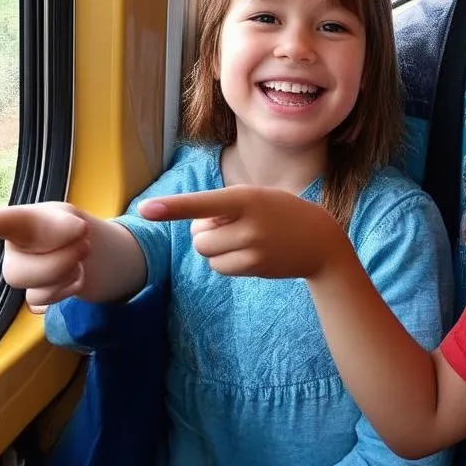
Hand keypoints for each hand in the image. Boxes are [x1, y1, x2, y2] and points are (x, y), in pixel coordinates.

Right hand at [0, 203, 89, 309]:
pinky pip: (49, 303)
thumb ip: (66, 223)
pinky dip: (71, 289)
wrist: (89, 253)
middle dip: (63, 259)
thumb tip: (74, 230)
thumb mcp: (69, 216)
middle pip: (23, 273)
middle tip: (83, 242)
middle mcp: (9, 252)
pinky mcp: (34, 299)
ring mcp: (20, 278)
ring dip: (71, 272)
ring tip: (78, 257)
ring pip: (41, 288)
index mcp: (13, 223)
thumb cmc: (67, 229)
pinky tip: (72, 278)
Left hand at [138, 186, 349, 278]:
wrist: (319, 240)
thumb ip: (226, 207)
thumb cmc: (280, 212)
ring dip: (214, 247)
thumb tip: (196, 228)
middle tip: (230, 224)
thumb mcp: (257, 197)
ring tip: (241, 237)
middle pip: (198, 236)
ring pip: (207, 253)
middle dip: (205, 232)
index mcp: (245, 197)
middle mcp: (248, 223)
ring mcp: (253, 248)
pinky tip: (247, 253)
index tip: (146, 209)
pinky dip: (224, 262)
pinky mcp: (255, 267)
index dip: (172, 207)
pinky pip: (219, 268)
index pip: (202, 202)